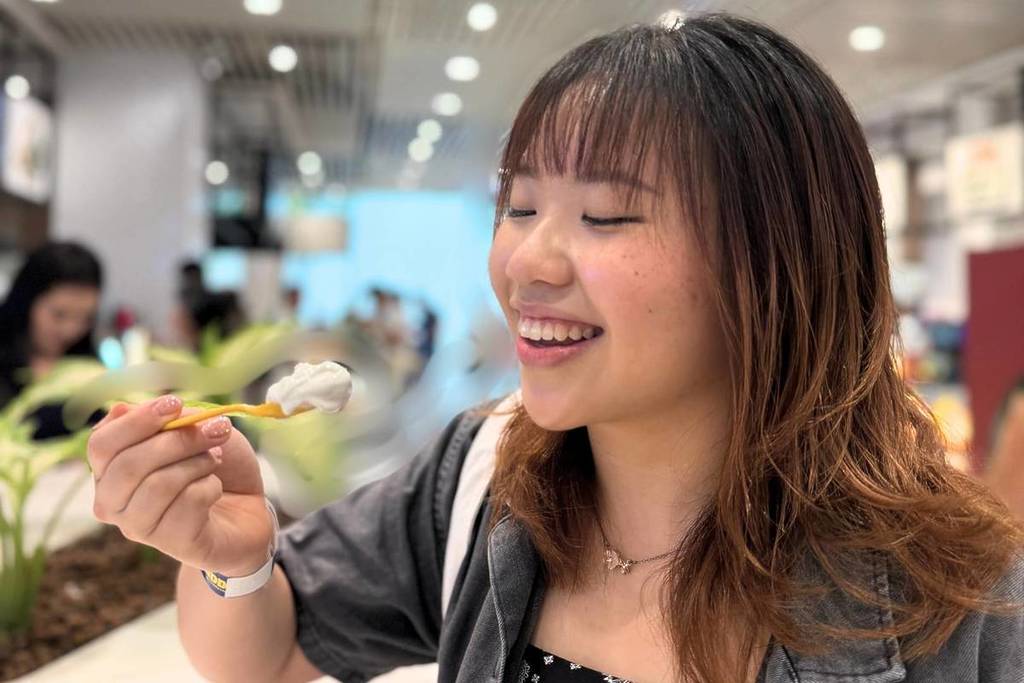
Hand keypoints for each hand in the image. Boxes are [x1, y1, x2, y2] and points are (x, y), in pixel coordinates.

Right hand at [88, 395, 273, 574]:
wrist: (249, 507)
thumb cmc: (215, 465)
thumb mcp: (195, 430)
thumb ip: (163, 420)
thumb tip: (121, 409)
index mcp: (111, 470)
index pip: (101, 445)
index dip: (137, 422)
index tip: (174, 404)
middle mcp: (114, 503)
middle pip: (127, 466)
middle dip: (177, 440)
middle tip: (216, 430)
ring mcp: (140, 527)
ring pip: (158, 484)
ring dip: (198, 463)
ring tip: (215, 459)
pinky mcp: (173, 544)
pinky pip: (188, 504)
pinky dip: (210, 486)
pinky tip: (215, 489)